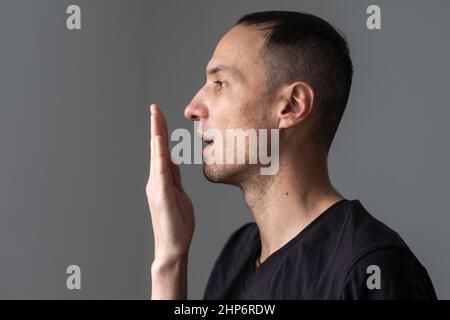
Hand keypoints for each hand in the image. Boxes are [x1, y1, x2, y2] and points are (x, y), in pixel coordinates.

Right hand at [146, 104, 194, 263]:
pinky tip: (158, 141)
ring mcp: (156, 187)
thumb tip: (171, 159)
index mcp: (162, 179)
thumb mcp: (179, 194)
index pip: (162, 150)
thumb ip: (174, 177)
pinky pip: (160, 172)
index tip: (159, 113)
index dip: (161, 131)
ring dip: (156, 134)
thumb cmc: (178, 223)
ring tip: (155, 116)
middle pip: (156, 148)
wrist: (173, 247)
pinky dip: (159, 155)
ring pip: (156, 156)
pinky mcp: (161, 196)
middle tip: (154, 107)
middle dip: (156, 126)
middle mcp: (156, 180)